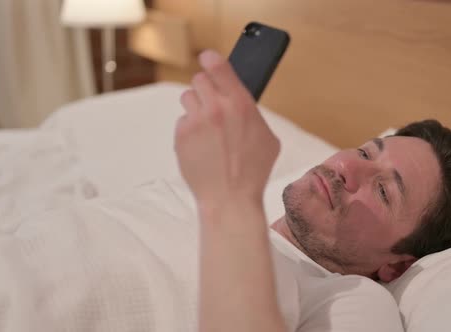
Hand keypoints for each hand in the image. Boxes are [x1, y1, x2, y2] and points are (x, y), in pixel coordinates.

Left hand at [174, 50, 279, 208]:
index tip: (207, 58)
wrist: (229, 198)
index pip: (220, 67)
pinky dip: (189, 130)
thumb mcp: (268, 138)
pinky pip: (182, 121)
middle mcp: (217, 108)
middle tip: (212, 104)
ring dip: (196, 107)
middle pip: (199, 80)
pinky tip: (201, 145)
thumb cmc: (253, 171)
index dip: (211, 59)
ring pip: (187, 98)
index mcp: (241, 104)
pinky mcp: (181, 136)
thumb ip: (253, 115)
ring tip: (206, 127)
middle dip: (205, 89)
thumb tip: (242, 104)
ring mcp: (196, 121)